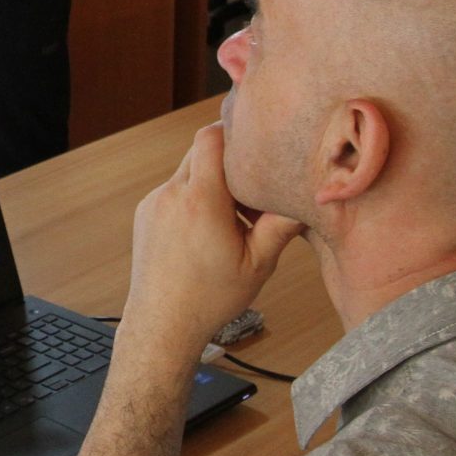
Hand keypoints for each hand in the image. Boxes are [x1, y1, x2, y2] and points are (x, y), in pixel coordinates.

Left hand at [119, 123, 301, 363]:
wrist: (162, 324)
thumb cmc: (210, 298)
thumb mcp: (258, 264)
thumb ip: (282, 225)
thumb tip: (310, 197)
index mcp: (201, 202)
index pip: (211, 138)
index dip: (233, 132)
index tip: (255, 143)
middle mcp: (172, 195)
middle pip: (200, 151)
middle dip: (228, 161)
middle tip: (252, 184)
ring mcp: (154, 203)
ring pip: (187, 170)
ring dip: (211, 181)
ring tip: (233, 213)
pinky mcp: (146, 213)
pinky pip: (174, 189)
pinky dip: (193, 197)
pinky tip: (208, 227)